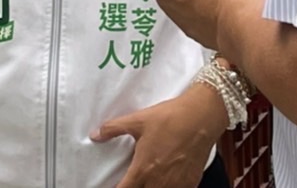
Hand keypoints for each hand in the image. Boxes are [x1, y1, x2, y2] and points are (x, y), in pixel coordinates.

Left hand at [92, 83, 228, 187]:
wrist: (201, 117)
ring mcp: (176, 186)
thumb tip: (95, 134)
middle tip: (134, 180)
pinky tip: (167, 180)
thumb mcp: (138, 120)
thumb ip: (113, 129)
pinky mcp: (190, 184)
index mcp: (143, 170)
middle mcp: (158, 182)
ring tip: (149, 179)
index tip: (116, 184)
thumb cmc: (170, 118)